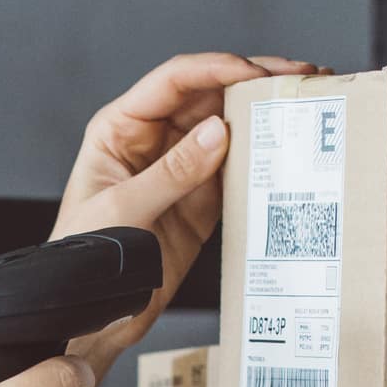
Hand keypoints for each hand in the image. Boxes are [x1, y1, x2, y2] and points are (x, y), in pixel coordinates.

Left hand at [51, 50, 324, 377]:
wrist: (91, 317)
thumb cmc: (82, 262)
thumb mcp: (124, 211)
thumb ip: (173, 172)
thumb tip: (218, 133)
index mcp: (120, 129)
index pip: (173, 81)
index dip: (217, 69)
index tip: (255, 73)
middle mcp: (152, 141)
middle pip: (208, 95)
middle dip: (253, 81)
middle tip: (297, 76)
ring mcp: (179, 168)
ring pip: (228, 127)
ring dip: (264, 115)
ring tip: (304, 104)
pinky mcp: (200, 200)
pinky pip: (236, 169)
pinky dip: (263, 158)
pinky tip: (290, 149)